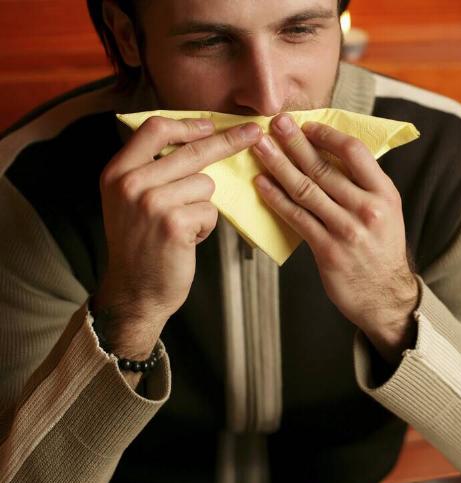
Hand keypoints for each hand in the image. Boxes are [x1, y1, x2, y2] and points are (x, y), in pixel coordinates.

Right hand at [94, 117, 262, 359]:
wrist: (135, 291)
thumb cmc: (142, 245)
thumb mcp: (130, 200)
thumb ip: (153, 170)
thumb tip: (198, 138)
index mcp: (117, 171)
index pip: (155, 128)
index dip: (188, 124)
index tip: (212, 125)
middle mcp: (130, 183)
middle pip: (191, 151)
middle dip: (228, 142)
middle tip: (254, 132)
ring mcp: (151, 202)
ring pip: (206, 184)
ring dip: (203, 205)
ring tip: (184, 226)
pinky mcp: (174, 223)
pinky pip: (210, 211)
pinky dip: (205, 226)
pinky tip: (187, 240)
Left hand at [252, 114, 418, 363]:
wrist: (385, 295)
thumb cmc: (381, 248)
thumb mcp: (387, 211)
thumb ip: (364, 184)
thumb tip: (331, 151)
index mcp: (385, 193)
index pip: (354, 152)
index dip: (328, 135)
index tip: (307, 125)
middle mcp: (368, 209)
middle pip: (324, 168)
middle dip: (295, 143)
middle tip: (275, 123)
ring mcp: (347, 230)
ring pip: (306, 190)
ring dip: (279, 165)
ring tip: (260, 147)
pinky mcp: (328, 250)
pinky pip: (297, 218)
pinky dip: (277, 199)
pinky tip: (262, 184)